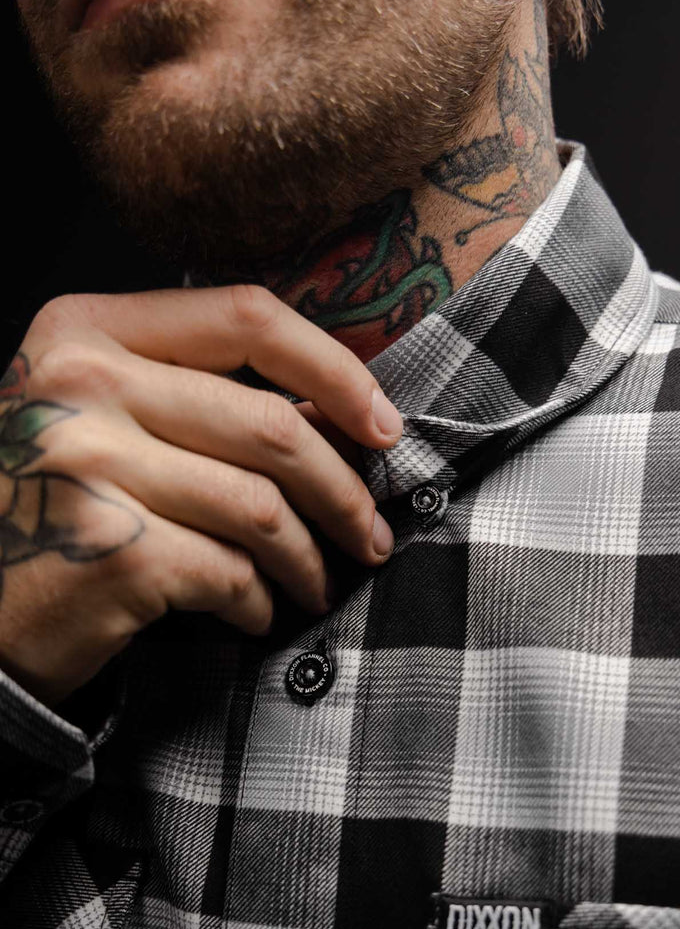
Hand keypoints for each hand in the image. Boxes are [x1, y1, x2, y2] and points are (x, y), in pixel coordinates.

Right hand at [0, 285, 402, 708]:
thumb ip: (194, 393)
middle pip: (271, 426)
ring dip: (310, 559)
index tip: (382, 425)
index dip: (335, 370)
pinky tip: (255, 612)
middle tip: (371, 534)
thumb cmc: (47, 507)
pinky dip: (258, 602)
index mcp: (85, 330)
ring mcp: (92, 465)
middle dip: (344, 492)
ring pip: (263, 508)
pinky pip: (233, 573)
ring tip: (318, 584)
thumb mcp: (97, 416)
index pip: (247, 316)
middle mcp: (82, 384)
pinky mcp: (113, 550)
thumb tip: (340, 412)